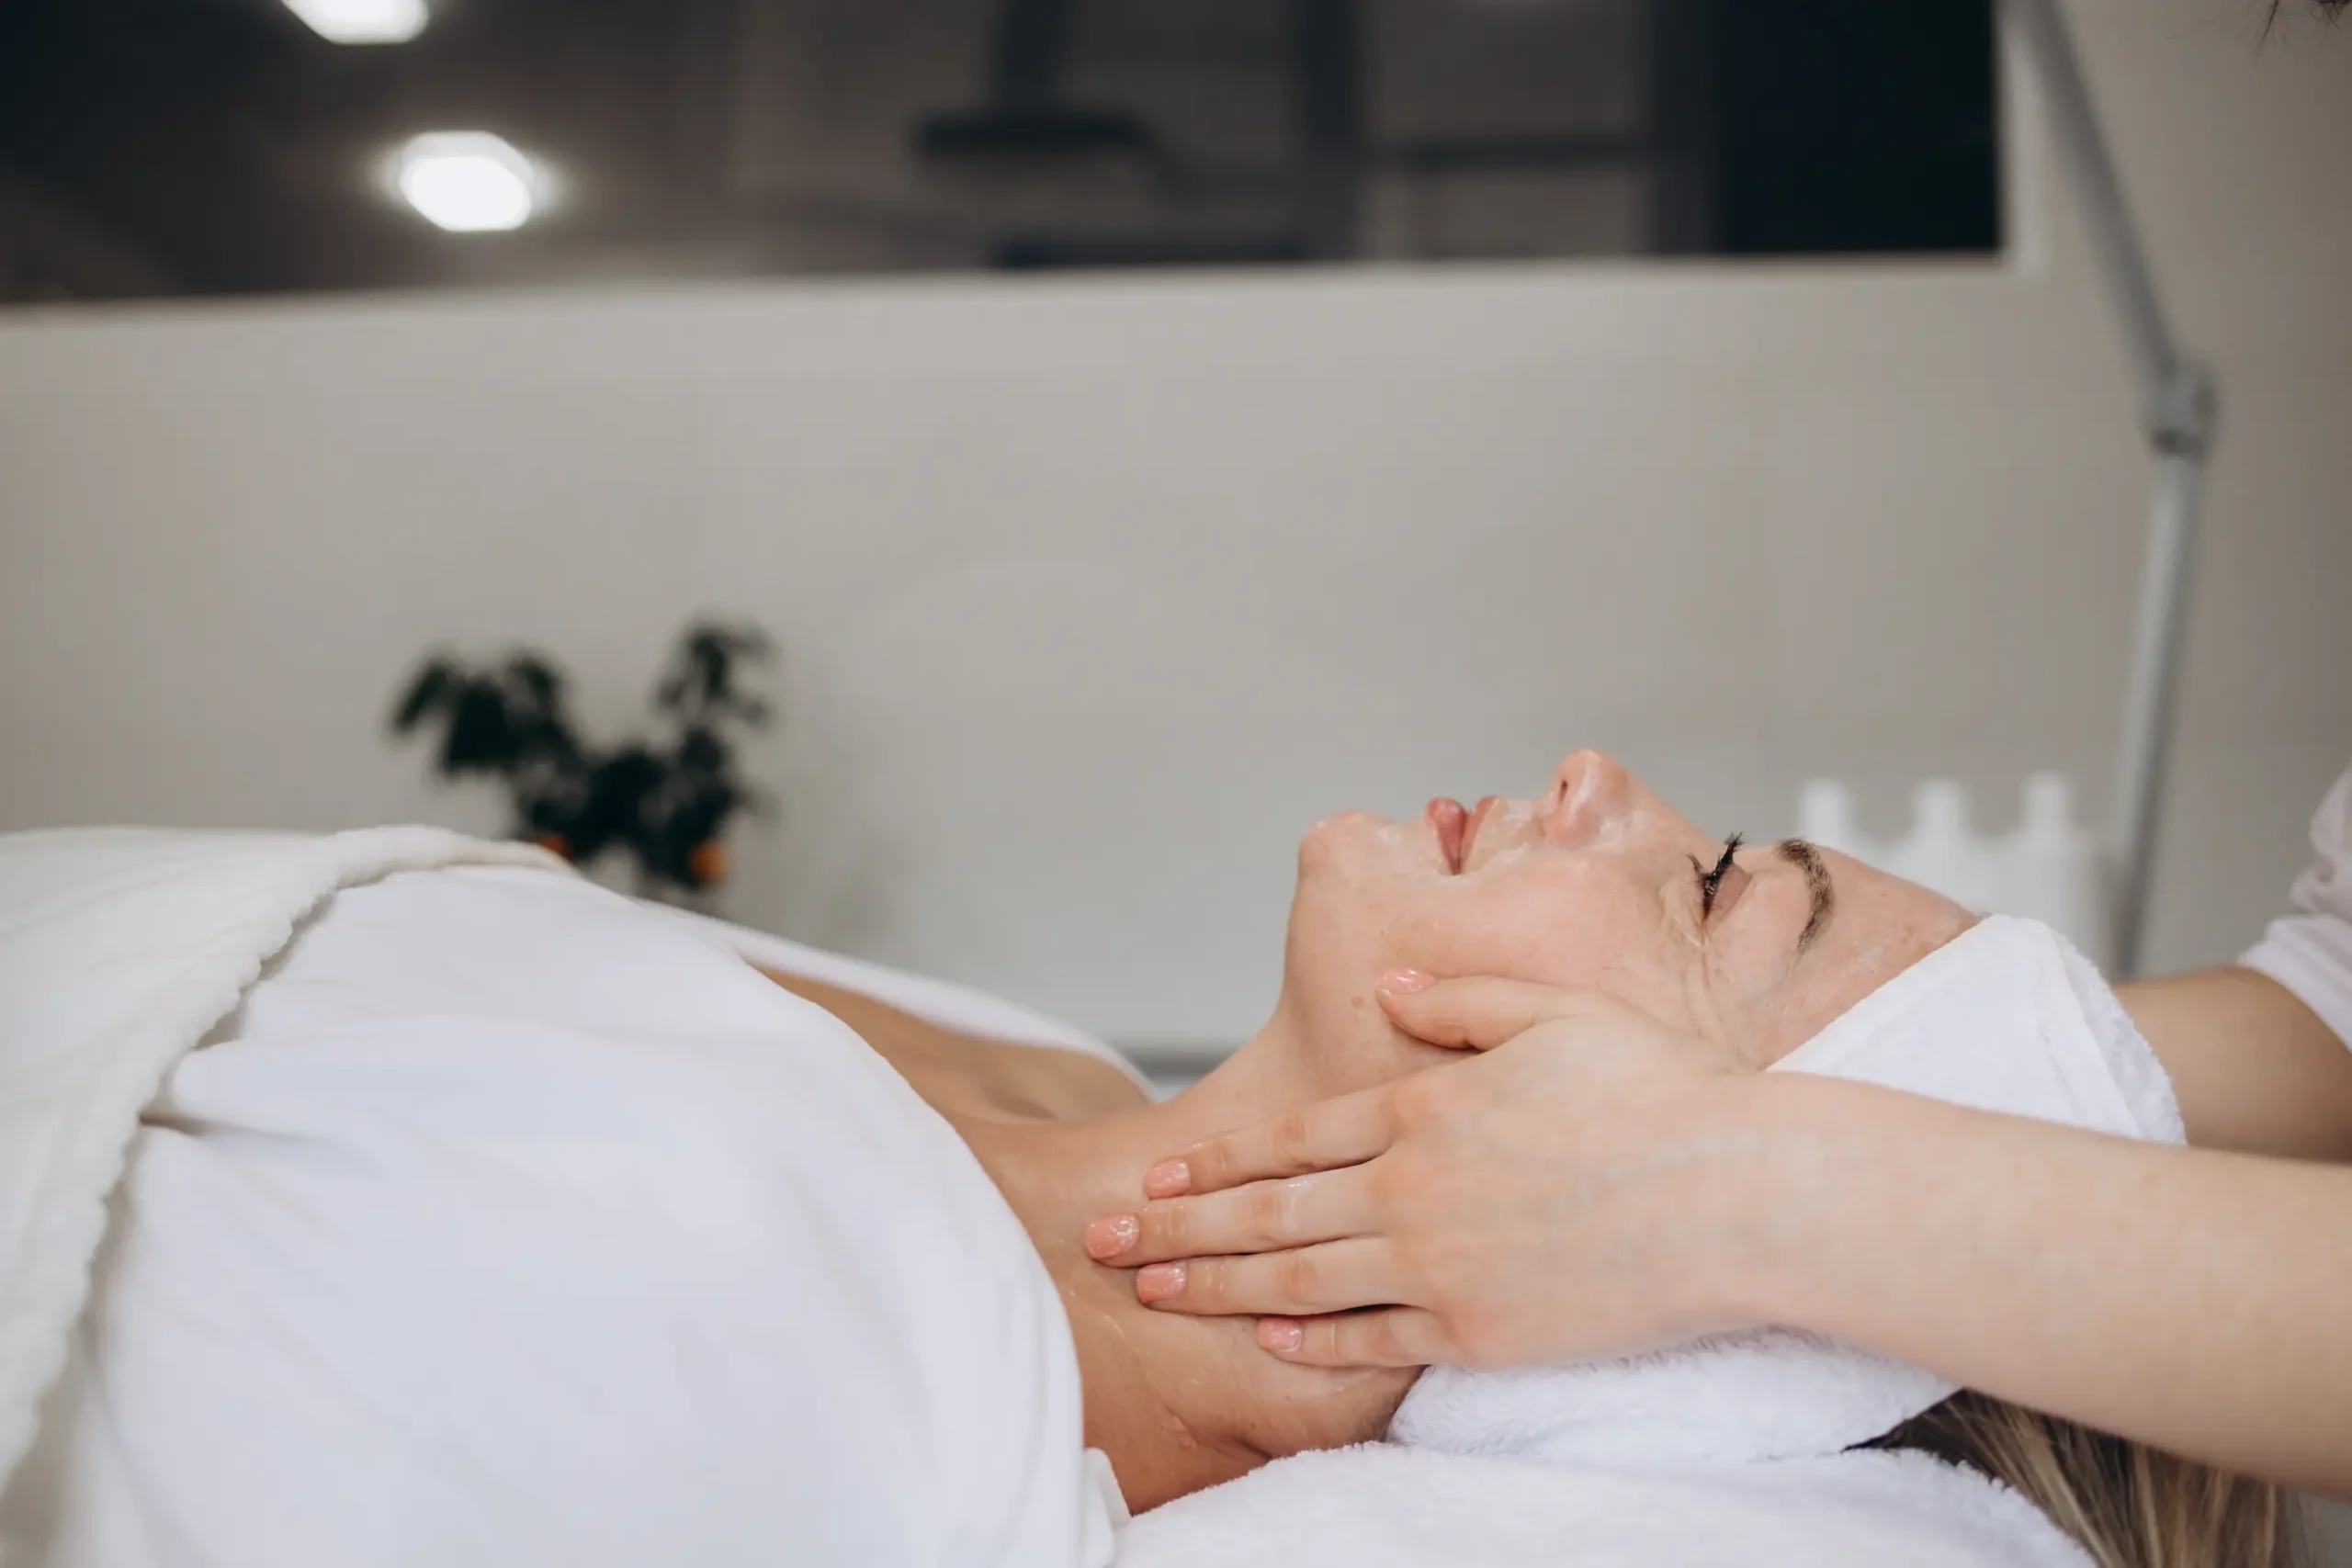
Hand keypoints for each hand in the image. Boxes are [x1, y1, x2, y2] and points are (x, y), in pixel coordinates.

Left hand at [1082, 976, 1779, 1367]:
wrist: (1736, 1193)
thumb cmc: (1659, 1091)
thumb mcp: (1552, 1009)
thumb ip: (1456, 996)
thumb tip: (1387, 980)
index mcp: (1423, 1106)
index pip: (1289, 1140)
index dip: (1214, 1160)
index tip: (1155, 1175)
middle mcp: (1411, 1187)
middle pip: (1267, 1212)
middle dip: (1176, 1228)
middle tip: (1103, 1243)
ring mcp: (1438, 1264)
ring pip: (1297, 1279)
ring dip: (1214, 1286)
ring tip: (1152, 1292)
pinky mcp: (1477, 1330)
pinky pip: (1370, 1340)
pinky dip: (1309, 1341)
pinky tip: (1265, 1339)